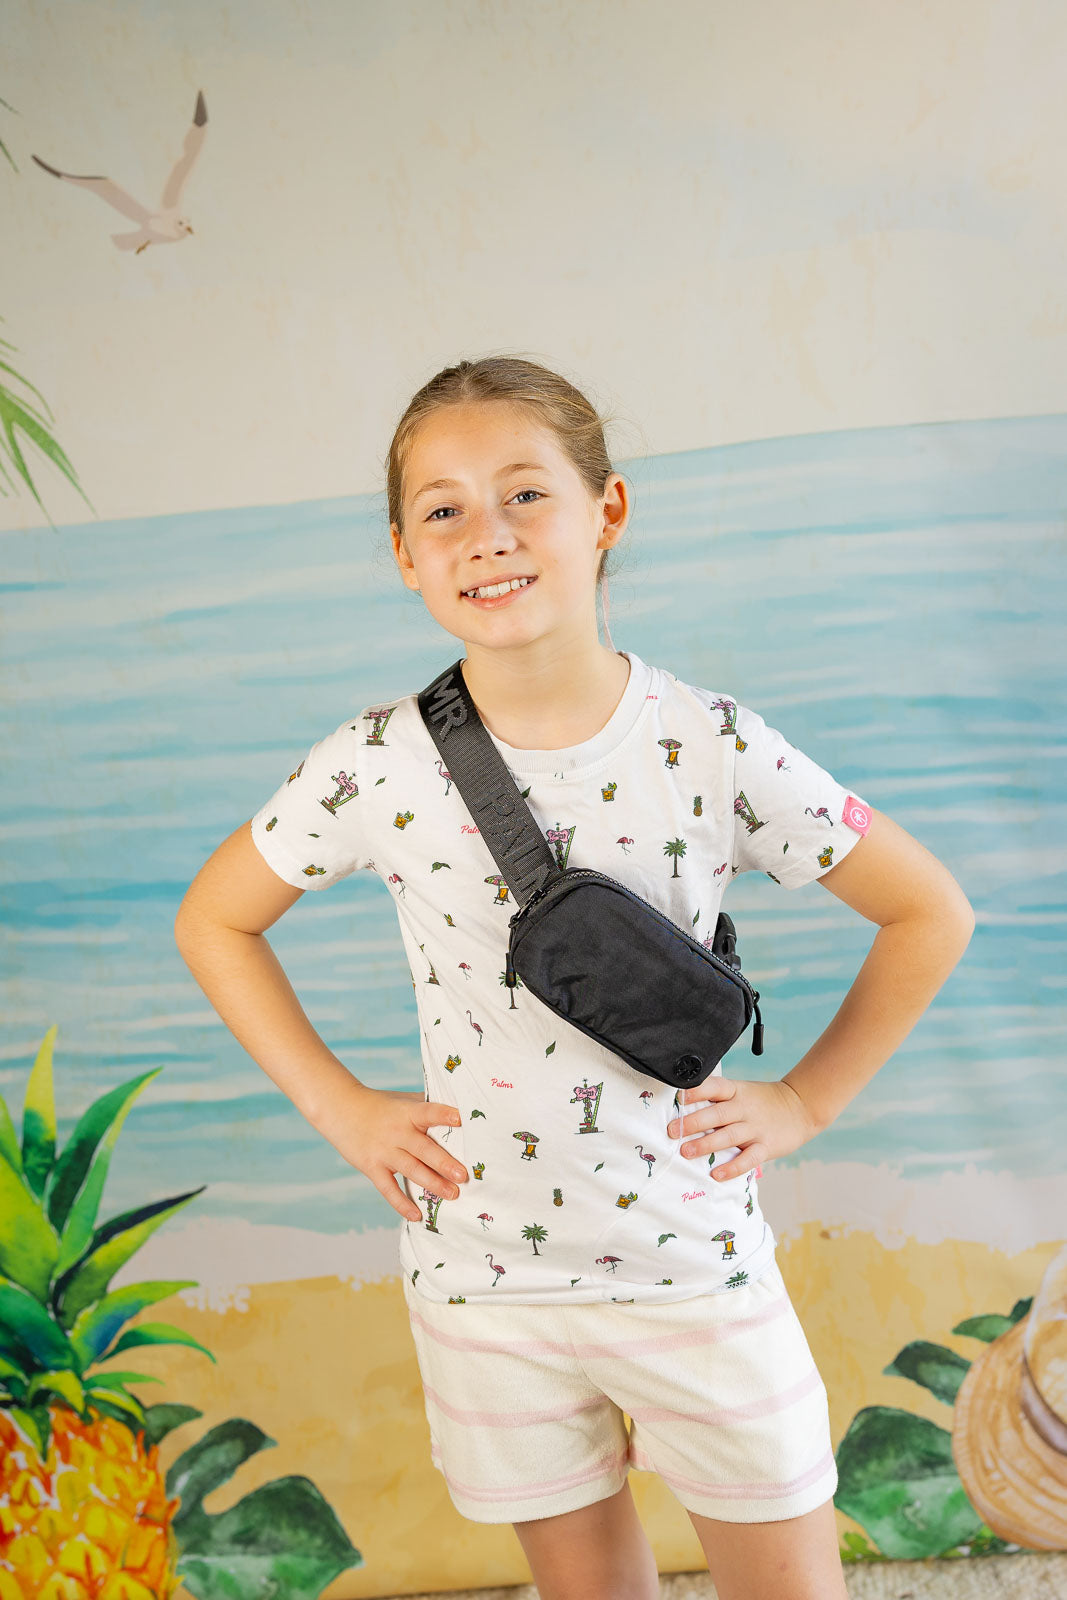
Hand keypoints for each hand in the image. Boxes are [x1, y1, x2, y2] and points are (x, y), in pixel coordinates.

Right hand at [325, 1084, 467, 1222]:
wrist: (341, 1109)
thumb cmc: (380, 1105)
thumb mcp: (403, 1100)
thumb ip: (427, 1107)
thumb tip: (460, 1112)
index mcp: (408, 1112)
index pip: (428, 1112)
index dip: (444, 1114)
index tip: (461, 1118)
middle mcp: (397, 1132)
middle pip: (423, 1149)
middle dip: (444, 1163)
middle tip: (463, 1176)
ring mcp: (384, 1151)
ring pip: (411, 1170)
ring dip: (432, 1183)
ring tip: (452, 1194)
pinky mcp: (371, 1167)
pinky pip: (388, 1188)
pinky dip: (402, 1203)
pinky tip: (417, 1215)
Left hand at [666, 1076, 819, 1181]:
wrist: (801, 1107)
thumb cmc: (762, 1101)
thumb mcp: (741, 1091)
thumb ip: (718, 1100)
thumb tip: (683, 1107)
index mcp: (736, 1091)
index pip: (715, 1087)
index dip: (697, 1091)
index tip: (680, 1097)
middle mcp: (744, 1108)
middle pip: (717, 1114)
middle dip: (693, 1122)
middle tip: (673, 1130)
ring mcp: (756, 1128)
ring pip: (728, 1136)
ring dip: (706, 1145)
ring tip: (686, 1152)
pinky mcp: (766, 1147)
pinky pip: (748, 1159)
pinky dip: (732, 1167)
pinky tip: (717, 1174)